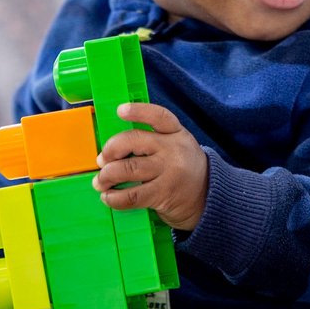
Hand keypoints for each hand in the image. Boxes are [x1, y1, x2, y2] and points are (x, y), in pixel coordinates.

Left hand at [91, 102, 208, 231]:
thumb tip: (113, 149)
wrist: (208, 197)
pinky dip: (114, 198)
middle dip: (111, 149)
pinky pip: (132, 195)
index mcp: (176, 133)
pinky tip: (109, 197)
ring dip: (107, 176)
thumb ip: (152, 141)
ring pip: (128, 169)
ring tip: (100, 182)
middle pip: (134, 141)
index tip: (120, 110)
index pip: (158, 116)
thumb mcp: (177, 146)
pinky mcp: (164, 194)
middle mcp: (173, 150)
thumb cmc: (183, 169)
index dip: (138, 111)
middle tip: (102, 160)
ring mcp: (169, 172)